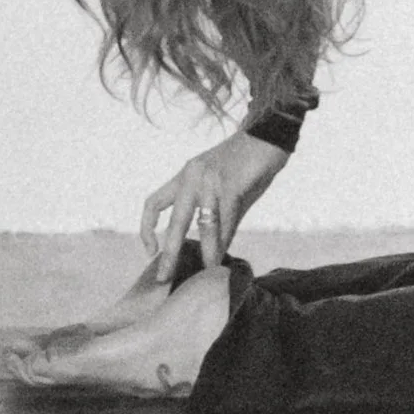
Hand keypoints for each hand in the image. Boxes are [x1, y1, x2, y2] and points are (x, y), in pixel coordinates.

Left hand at [140, 133, 288, 282]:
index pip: (153, 202)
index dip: (146, 228)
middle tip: (164, 277)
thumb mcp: (221, 187)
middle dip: (168, 252)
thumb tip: (215, 249)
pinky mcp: (231, 185)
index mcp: (185, 176)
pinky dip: (224, 242)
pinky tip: (225, 256)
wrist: (267, 137)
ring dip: (205, 252)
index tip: (149, 251)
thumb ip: (214, 214)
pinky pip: (225, 221)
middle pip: (174, 221)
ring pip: (202, 226)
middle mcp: (192, 177)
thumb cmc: (246, 164)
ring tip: (206, 272)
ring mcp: (210, 181)